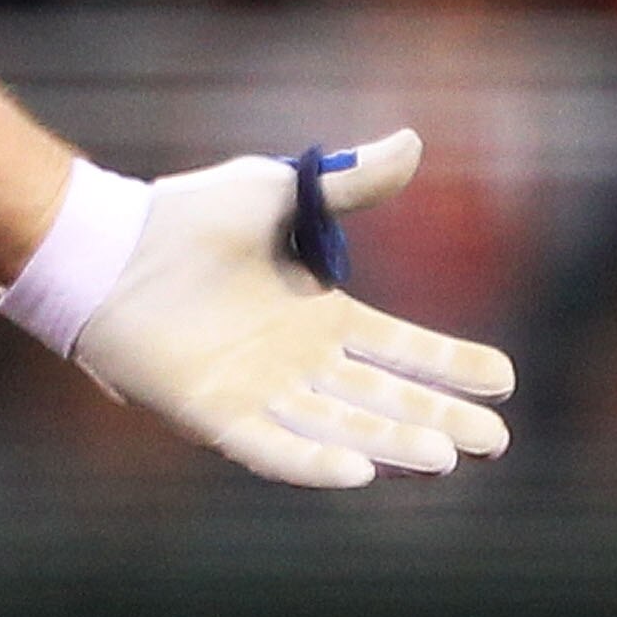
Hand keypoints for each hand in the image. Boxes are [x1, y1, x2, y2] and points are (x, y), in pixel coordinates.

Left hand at [74, 131, 512, 489]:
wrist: (111, 246)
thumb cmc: (189, 216)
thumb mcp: (282, 192)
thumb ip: (349, 183)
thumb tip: (414, 144)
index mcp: (319, 317)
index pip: (401, 350)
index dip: (451, 366)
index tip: (505, 380)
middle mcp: (295, 363)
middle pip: (383, 400)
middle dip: (440, 420)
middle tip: (495, 443)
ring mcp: (257, 393)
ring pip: (340, 428)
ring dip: (391, 444)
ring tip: (444, 457)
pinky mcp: (213, 415)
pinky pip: (271, 448)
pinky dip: (313, 463)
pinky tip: (359, 473)